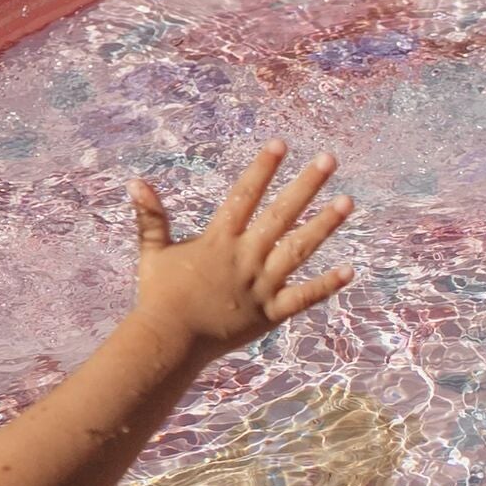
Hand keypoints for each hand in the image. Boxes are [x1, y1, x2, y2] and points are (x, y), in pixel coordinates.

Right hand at [127, 140, 355, 360]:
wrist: (169, 342)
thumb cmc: (159, 297)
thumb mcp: (153, 252)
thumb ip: (151, 217)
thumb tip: (135, 183)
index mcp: (218, 240)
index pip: (244, 195)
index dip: (262, 169)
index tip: (281, 144)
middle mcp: (244, 257)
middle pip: (280, 215)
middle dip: (306, 185)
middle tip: (329, 159)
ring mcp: (261, 285)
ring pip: (298, 250)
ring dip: (324, 225)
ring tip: (348, 201)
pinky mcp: (270, 314)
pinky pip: (302, 298)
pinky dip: (326, 285)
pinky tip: (349, 270)